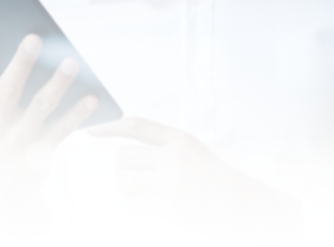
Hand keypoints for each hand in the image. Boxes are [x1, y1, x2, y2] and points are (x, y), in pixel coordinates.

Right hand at [0, 26, 98, 224]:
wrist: (1, 196)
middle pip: (9, 89)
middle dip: (21, 63)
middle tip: (35, 38)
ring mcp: (19, 140)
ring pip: (40, 108)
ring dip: (57, 84)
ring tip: (71, 62)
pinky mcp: (41, 153)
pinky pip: (61, 130)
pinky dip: (77, 114)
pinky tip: (91, 97)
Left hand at [89, 117, 300, 241]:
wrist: (242, 205)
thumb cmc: (213, 176)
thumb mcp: (192, 149)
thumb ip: (162, 144)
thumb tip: (122, 150)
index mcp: (179, 139)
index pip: (137, 126)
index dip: (110, 127)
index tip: (91, 130)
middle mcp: (174, 158)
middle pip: (123, 157)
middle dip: (122, 168)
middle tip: (132, 176)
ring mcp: (171, 183)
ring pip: (125, 181)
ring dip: (127, 187)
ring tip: (143, 191)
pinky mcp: (169, 207)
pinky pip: (134, 203)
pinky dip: (135, 204)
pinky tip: (148, 204)